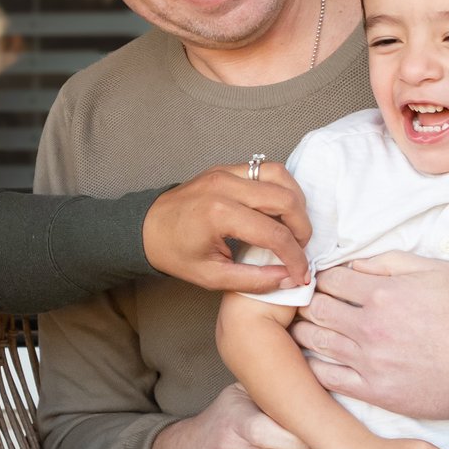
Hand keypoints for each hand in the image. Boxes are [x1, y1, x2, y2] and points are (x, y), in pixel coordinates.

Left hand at [141, 163, 309, 293]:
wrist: (147, 227)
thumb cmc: (175, 253)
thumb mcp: (212, 277)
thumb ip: (254, 280)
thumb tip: (289, 278)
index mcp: (218, 214)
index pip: (274, 234)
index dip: (295, 257)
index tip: (301, 273)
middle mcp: (225, 186)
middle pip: (285, 198)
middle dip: (301, 227)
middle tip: (300, 248)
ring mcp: (226, 172)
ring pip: (280, 175)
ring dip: (295, 201)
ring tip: (293, 227)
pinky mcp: (227, 168)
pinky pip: (265, 170)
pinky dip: (280, 188)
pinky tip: (279, 211)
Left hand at [295, 253, 448, 417]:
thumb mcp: (437, 272)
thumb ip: (392, 262)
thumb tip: (355, 263)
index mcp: (383, 294)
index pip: (330, 279)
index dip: (322, 277)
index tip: (322, 282)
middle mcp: (370, 327)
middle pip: (316, 308)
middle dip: (307, 302)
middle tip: (307, 303)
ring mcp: (370, 361)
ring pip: (315, 341)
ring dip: (304, 331)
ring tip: (305, 327)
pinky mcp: (374, 391)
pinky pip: (327, 377)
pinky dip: (314, 365)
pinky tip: (315, 358)